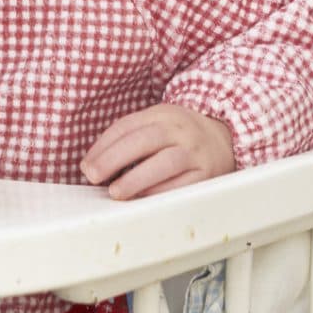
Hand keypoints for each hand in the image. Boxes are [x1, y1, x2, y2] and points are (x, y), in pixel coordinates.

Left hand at [81, 103, 236, 200]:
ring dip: (136, 179)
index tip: (86, 165)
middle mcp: (180, 130)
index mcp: (163, 113)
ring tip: (115, 192)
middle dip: (113, 159)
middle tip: (93, 176)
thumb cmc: (181, 135)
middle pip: (143, 141)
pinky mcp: (207, 174)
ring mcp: (195, 152)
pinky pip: (181, 185)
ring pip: (164, 163)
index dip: (102, 146)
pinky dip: (159, 193)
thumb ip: (130, 137)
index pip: (126, 126)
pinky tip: (142, 199)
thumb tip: (96, 164)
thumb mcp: (158, 123)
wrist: (226, 138)